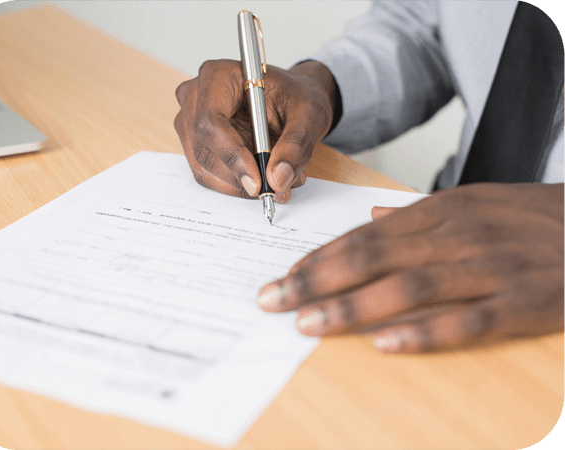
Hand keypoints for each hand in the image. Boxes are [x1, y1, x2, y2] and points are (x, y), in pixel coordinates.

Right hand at [174, 60, 336, 202]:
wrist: (290, 101)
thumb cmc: (295, 97)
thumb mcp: (308, 114)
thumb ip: (295, 145)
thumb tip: (278, 178)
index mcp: (218, 76)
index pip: (210, 122)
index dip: (232, 155)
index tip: (257, 182)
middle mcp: (195, 97)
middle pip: (205, 150)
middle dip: (239, 177)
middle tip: (276, 190)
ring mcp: (191, 122)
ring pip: (205, 168)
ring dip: (240, 185)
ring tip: (279, 182)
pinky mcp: (197, 144)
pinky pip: (209, 175)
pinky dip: (237, 185)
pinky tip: (264, 178)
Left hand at [257, 183, 563, 352]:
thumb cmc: (530, 216)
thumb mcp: (472, 201)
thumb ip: (417, 213)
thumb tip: (372, 215)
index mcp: (440, 212)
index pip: (364, 235)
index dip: (319, 257)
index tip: (283, 275)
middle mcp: (456, 237)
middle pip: (371, 258)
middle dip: (315, 280)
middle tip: (273, 300)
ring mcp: (488, 270)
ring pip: (407, 288)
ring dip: (352, 307)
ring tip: (308, 324)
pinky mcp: (521, 303)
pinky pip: (465, 321)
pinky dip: (423, 333)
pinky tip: (384, 345)